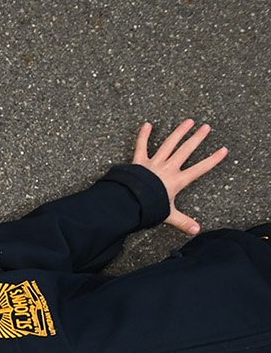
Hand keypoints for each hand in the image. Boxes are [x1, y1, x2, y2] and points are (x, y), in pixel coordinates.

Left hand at [132, 119, 226, 234]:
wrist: (128, 203)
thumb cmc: (148, 209)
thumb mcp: (168, 215)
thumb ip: (183, 222)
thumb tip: (196, 231)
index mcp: (177, 181)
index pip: (199, 169)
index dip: (212, 160)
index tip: (223, 150)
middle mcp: (167, 169)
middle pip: (186, 150)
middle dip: (197, 138)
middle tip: (206, 127)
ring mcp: (154, 163)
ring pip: (169, 144)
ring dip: (179, 132)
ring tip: (189, 121)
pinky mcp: (139, 162)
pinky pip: (141, 146)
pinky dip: (143, 136)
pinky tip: (147, 124)